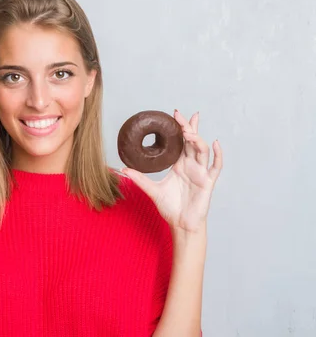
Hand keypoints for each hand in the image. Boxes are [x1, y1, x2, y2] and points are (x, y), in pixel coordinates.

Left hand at [121, 110, 222, 232]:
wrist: (180, 224)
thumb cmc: (169, 207)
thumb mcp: (152, 190)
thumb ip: (139, 179)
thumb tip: (122, 169)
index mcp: (179, 165)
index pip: (181, 142)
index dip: (180, 128)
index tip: (174, 115)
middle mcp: (191, 165)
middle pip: (192, 141)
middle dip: (188, 127)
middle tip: (180, 115)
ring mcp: (201, 172)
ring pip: (202, 150)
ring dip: (197, 139)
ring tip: (188, 132)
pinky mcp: (208, 182)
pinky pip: (215, 166)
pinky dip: (217, 154)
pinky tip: (215, 143)